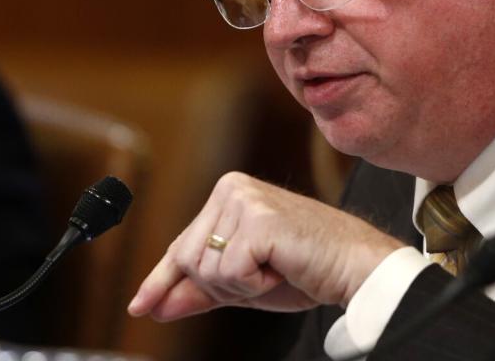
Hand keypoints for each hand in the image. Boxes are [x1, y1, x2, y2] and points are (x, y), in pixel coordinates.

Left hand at [127, 171, 403, 320]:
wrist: (354, 266)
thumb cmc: (307, 268)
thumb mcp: (244, 282)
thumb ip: (201, 290)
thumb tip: (156, 306)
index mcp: (229, 194)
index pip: (182, 245)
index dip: (161, 281)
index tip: (140, 305)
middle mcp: (232, 188)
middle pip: (187, 259)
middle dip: (221, 286)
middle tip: (265, 275)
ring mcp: (245, 200)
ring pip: (206, 268)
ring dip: (240, 285)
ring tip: (277, 267)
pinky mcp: (258, 220)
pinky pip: (229, 271)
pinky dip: (254, 284)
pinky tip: (281, 267)